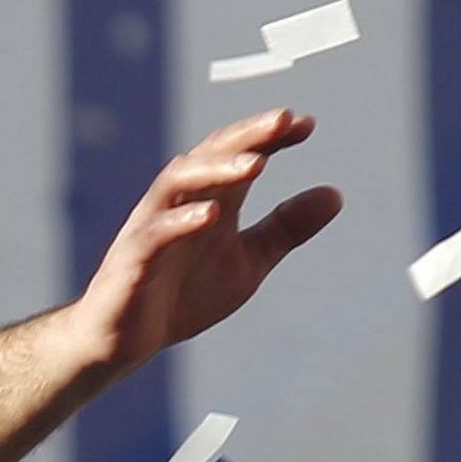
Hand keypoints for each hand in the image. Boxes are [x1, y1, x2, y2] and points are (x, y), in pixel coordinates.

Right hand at [59, 108, 342, 376]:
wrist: (124, 341)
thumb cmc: (182, 295)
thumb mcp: (248, 263)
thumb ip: (285, 229)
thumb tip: (335, 194)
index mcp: (207, 200)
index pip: (238, 154)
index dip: (269, 137)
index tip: (306, 125)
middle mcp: (177, 204)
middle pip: (208, 154)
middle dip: (246, 136)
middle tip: (283, 120)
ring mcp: (150, 229)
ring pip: (177, 182)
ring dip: (215, 169)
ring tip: (256, 164)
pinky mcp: (131, 262)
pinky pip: (153, 235)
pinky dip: (181, 221)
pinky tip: (212, 215)